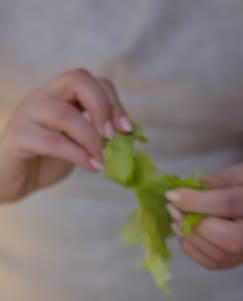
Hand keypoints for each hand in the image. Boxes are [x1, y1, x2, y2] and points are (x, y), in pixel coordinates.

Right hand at [0, 68, 131, 201]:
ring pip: (64, 113)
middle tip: (113, 137)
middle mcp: (44, 96)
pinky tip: (92, 167)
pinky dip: (78, 155)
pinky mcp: (18, 137)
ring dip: (91, 138)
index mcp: (60, 94)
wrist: (11, 179)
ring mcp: (28, 114)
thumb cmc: (45, 159)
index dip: (114, 101)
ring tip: (103, 160)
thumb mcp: (77, 143)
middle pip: (77, 79)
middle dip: (102, 107)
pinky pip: (52, 142)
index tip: (128, 130)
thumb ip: (97, 135)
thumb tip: (130, 136)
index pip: (91, 80)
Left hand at [166, 161, 242, 269]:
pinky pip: (210, 263)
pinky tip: (185, 231)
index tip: (172, 194)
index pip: (226, 204)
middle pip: (223, 236)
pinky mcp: (238, 263)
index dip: (195, 201)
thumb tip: (186, 191)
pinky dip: (192, 248)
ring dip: (188, 236)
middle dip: (191, 222)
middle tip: (173, 206)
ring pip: (215, 255)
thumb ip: (216, 181)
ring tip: (177, 217)